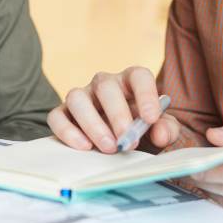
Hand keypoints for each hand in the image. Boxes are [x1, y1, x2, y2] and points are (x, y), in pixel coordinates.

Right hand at [46, 66, 179, 153]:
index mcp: (131, 82)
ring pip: (77, 97)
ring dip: (92, 123)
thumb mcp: (159, 131)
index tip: (151, 119)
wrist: (122, 146)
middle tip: (127, 141)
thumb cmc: (142, 132)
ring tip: (108, 147)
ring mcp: (82, 97)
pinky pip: (57, 116)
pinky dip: (67, 131)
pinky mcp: (64, 114)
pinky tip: (84, 147)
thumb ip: (166, 129)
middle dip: (117, 114)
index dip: (145, 94)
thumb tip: (159, 132)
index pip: (139, 76)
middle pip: (105, 86)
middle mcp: (105, 84)